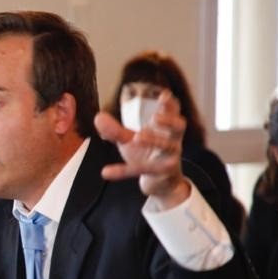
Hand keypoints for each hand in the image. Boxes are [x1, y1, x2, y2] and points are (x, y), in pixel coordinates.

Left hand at [94, 90, 190, 209]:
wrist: (158, 183)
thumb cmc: (148, 155)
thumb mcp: (130, 142)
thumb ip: (115, 131)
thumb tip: (98, 116)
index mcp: (165, 129)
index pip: (173, 113)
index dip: (170, 104)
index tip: (164, 95)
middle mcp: (172, 140)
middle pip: (179, 127)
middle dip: (169, 120)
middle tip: (155, 117)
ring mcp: (170, 156)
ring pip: (168, 147)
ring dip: (154, 140)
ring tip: (137, 137)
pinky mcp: (162, 172)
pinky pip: (143, 169)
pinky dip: (123, 171)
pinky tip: (106, 172)